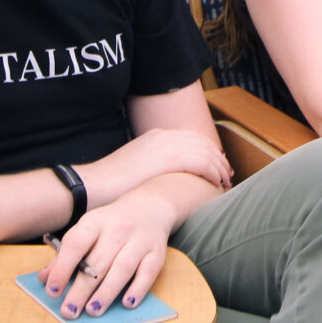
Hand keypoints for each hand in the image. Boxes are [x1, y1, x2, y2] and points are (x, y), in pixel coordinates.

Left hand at [38, 189, 172, 316]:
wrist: (150, 207)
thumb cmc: (112, 223)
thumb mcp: (88, 228)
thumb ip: (67, 252)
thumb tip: (45, 277)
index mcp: (96, 221)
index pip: (76, 244)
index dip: (62, 268)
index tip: (53, 290)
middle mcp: (119, 228)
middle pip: (98, 262)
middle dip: (82, 289)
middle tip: (70, 311)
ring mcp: (140, 240)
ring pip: (122, 269)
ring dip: (106, 292)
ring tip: (92, 310)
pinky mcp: (157, 252)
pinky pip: (147, 273)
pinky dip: (137, 289)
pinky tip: (127, 303)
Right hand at [77, 127, 231, 207]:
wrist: (94, 185)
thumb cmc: (111, 186)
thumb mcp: (136, 169)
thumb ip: (154, 168)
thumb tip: (166, 179)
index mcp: (157, 136)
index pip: (192, 139)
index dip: (208, 152)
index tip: (217, 167)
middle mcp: (164, 136)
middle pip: (203, 143)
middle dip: (218, 159)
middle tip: (227, 175)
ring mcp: (167, 145)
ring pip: (206, 152)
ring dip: (219, 167)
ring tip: (225, 182)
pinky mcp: (169, 158)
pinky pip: (202, 162)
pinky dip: (213, 172)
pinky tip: (217, 184)